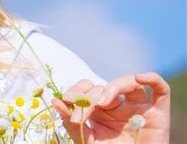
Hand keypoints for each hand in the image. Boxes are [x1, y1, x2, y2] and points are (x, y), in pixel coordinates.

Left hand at [51, 72, 169, 142]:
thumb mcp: (87, 142)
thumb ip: (72, 123)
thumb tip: (56, 101)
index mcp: (100, 110)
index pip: (87, 89)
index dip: (76, 91)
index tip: (65, 102)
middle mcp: (119, 106)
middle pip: (103, 88)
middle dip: (88, 100)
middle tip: (78, 119)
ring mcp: (138, 108)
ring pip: (129, 83)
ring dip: (112, 87)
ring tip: (101, 103)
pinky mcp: (158, 113)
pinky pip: (161, 89)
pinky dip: (153, 79)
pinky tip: (141, 78)